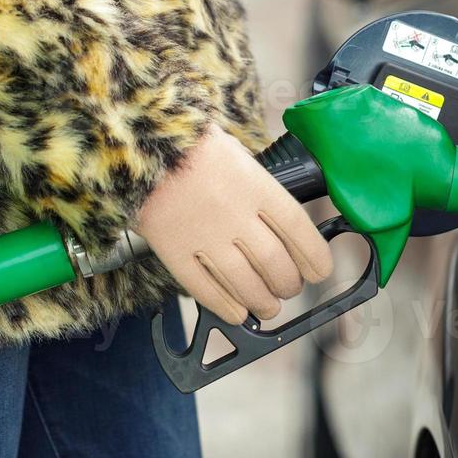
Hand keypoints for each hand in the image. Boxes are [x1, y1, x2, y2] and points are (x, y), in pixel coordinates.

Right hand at [136, 127, 333, 323]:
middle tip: (289, 287)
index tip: (320, 270)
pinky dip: (226, 306)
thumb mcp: (238, 156)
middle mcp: (234, 214)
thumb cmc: (192, 147)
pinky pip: (205, 289)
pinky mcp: (174, 252)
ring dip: (263, 302)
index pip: (298, 228)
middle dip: (289, 283)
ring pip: (246, 283)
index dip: (314, 256)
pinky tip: (238, 312)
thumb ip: (260, 190)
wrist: (138, 145)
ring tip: (268, 306)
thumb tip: (285, 226)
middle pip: (275, 263)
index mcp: (255, 185)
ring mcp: (204, 236)